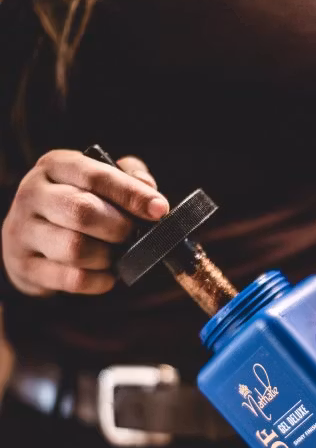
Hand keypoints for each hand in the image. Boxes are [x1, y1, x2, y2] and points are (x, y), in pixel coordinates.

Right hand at [1, 150, 167, 295]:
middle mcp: (33, 194)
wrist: (28, 238)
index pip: (96, 176)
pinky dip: (99, 281)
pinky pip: (72, 278)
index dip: (131, 194)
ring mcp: (24, 231)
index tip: (159, 210)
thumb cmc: (74, 204)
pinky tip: (107, 275)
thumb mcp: (97, 181)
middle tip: (132, 235)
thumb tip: (150, 191)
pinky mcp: (26, 266)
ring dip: (107, 256)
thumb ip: (127, 178)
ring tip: (115, 254)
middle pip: (83, 211)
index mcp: (55, 166)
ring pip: (76, 248)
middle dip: (119, 227)